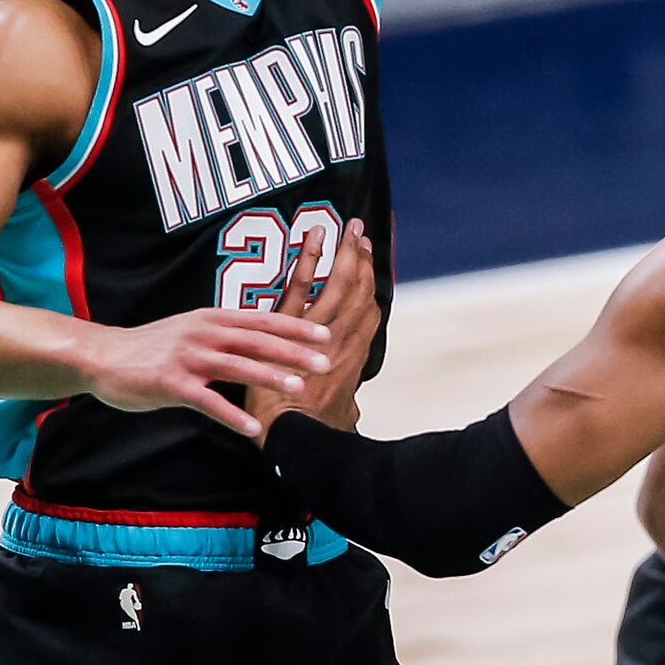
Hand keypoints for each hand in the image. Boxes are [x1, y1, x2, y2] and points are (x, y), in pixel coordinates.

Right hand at [78, 300, 335, 440]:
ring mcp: (188, 357)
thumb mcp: (193, 329)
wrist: (103, 356)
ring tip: (298, 389)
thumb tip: (261, 339)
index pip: (264, 320)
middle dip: (294, 351)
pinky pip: (207, 401)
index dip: (297, 327)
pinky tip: (253, 428)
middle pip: (258, 340)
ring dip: (270, 377)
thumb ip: (225, 333)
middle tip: (326, 362)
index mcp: (214, 319)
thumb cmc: (152, 347)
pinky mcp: (171, 383)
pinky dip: (232, 415)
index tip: (327, 334)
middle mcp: (205, 333)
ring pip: (237, 366)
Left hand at [245, 217, 381, 440]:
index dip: (372, 288)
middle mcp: (345, 339)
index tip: (371, 270)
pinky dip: (311, 257)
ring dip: (348, 252)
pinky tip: (316, 234)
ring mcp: (321, 330)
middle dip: (364, 261)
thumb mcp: (340, 420)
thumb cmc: (313, 432)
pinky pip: (305, 285)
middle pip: (362, 291)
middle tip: (362, 235)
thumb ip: (346, 410)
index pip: (370, 315)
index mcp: (355, 358)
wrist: (292, 436)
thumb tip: (354, 416)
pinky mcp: (293, 327)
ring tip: (350, 228)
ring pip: (342, 282)